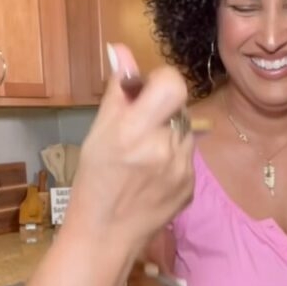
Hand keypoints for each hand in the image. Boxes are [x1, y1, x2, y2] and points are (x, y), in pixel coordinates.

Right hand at [66, 43, 193, 255]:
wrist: (106, 235)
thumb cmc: (94, 181)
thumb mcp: (97, 133)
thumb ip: (117, 91)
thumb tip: (120, 50)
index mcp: (134, 132)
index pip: (172, 84)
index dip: (161, 81)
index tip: (146, 92)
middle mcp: (163, 149)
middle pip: (179, 106)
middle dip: (161, 110)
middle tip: (139, 129)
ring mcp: (182, 170)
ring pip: (185, 131)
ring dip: (168, 135)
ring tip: (144, 157)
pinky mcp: (192, 186)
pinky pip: (187, 157)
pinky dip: (172, 159)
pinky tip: (152, 176)